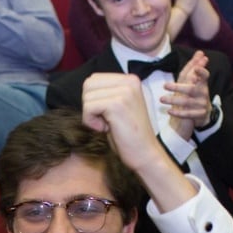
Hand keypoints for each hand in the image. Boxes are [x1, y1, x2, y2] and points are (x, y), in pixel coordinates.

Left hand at [82, 72, 194, 209]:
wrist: (145, 153)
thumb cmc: (129, 134)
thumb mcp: (118, 106)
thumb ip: (107, 93)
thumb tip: (87, 88)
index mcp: (130, 79)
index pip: (94, 79)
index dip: (93, 99)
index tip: (108, 114)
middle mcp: (129, 81)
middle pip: (88, 85)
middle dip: (90, 105)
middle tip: (106, 120)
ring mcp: (125, 91)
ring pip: (87, 96)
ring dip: (91, 115)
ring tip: (108, 125)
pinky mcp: (117, 104)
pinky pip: (88, 108)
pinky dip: (90, 121)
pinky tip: (106, 128)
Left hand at [161, 50, 212, 139]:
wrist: (203, 113)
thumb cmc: (195, 92)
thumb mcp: (195, 80)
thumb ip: (195, 66)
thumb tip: (199, 52)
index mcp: (202, 83)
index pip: (205, 76)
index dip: (201, 72)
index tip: (196, 68)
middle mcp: (203, 93)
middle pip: (190, 89)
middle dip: (178, 87)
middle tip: (164, 86)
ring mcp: (201, 104)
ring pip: (186, 102)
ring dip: (173, 100)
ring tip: (161, 99)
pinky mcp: (199, 114)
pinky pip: (188, 114)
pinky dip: (178, 113)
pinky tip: (169, 110)